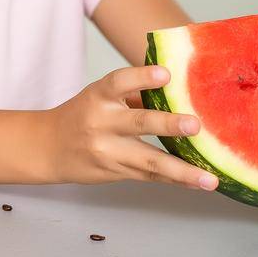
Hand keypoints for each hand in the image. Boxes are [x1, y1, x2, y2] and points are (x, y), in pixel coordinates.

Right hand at [44, 65, 219, 191]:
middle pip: (138, 123)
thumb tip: (180, 92)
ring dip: (182, 170)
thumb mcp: (99, 97)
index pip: (119, 82)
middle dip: (168, 124)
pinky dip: (176, 179)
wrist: (48, 147)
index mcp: (98, 95)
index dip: (142, 77)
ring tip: (209, 178)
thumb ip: (134, 95)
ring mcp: (108, 151)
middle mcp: (102, 122)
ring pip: (149, 160)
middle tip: (194, 125)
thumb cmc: (81, 115)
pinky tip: (198, 182)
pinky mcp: (115, 171)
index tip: (165, 74)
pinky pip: (150, 176)